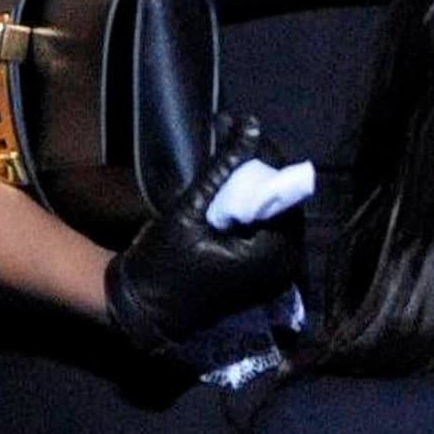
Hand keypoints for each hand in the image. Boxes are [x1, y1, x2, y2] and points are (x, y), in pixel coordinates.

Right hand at [104, 112, 303, 352]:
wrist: (146, 308)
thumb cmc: (164, 264)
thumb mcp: (191, 210)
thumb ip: (223, 169)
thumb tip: (252, 125)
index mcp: (273, 256)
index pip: (286, 193)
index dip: (268, 156)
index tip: (242, 127)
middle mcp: (284, 266)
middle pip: (284, 200)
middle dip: (260, 163)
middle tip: (231, 129)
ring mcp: (274, 270)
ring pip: (274, 210)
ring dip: (252, 178)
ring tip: (226, 142)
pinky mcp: (260, 270)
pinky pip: (264, 225)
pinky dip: (249, 200)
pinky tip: (227, 175)